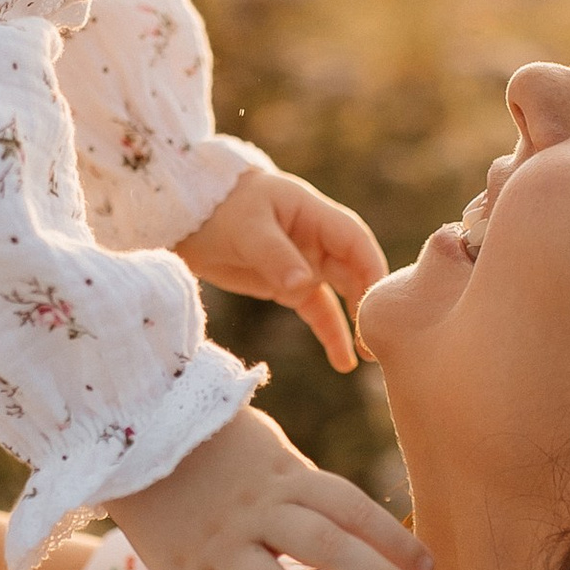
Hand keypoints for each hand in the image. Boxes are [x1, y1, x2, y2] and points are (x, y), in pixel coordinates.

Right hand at [111, 406, 431, 569]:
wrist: (128, 433)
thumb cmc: (212, 446)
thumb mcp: (267, 449)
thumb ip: (308, 489)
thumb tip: (363, 527)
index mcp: (285, 476)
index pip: (349, 507)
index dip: (390, 536)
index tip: (430, 566)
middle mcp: (257, 509)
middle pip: (326, 545)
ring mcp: (218, 541)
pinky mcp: (180, 569)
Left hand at [176, 166, 387, 377]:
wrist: (190, 217)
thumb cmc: (222, 207)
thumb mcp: (247, 229)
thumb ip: (275, 256)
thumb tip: (303, 285)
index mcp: (314, 215)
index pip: (355, 241)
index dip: (371, 268)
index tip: (379, 301)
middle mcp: (318, 239)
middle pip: (356, 270)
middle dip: (369, 302)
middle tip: (378, 339)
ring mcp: (307, 263)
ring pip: (342, 294)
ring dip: (356, 321)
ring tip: (369, 356)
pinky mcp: (290, 286)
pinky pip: (318, 312)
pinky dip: (331, 333)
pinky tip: (343, 362)